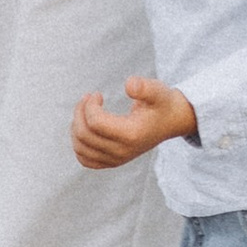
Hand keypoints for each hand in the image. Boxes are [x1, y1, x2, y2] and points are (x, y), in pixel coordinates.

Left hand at [72, 75, 199, 168]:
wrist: (171, 121)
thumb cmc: (161, 103)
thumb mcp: (157, 90)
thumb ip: (145, 87)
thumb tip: (129, 84)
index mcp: (131, 135)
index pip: (95, 123)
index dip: (90, 105)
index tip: (97, 94)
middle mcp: (122, 151)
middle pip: (84, 135)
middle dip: (80, 112)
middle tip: (88, 97)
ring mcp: (116, 159)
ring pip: (80, 148)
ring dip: (76, 126)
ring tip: (86, 110)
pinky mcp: (112, 162)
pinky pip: (85, 160)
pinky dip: (79, 145)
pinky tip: (86, 127)